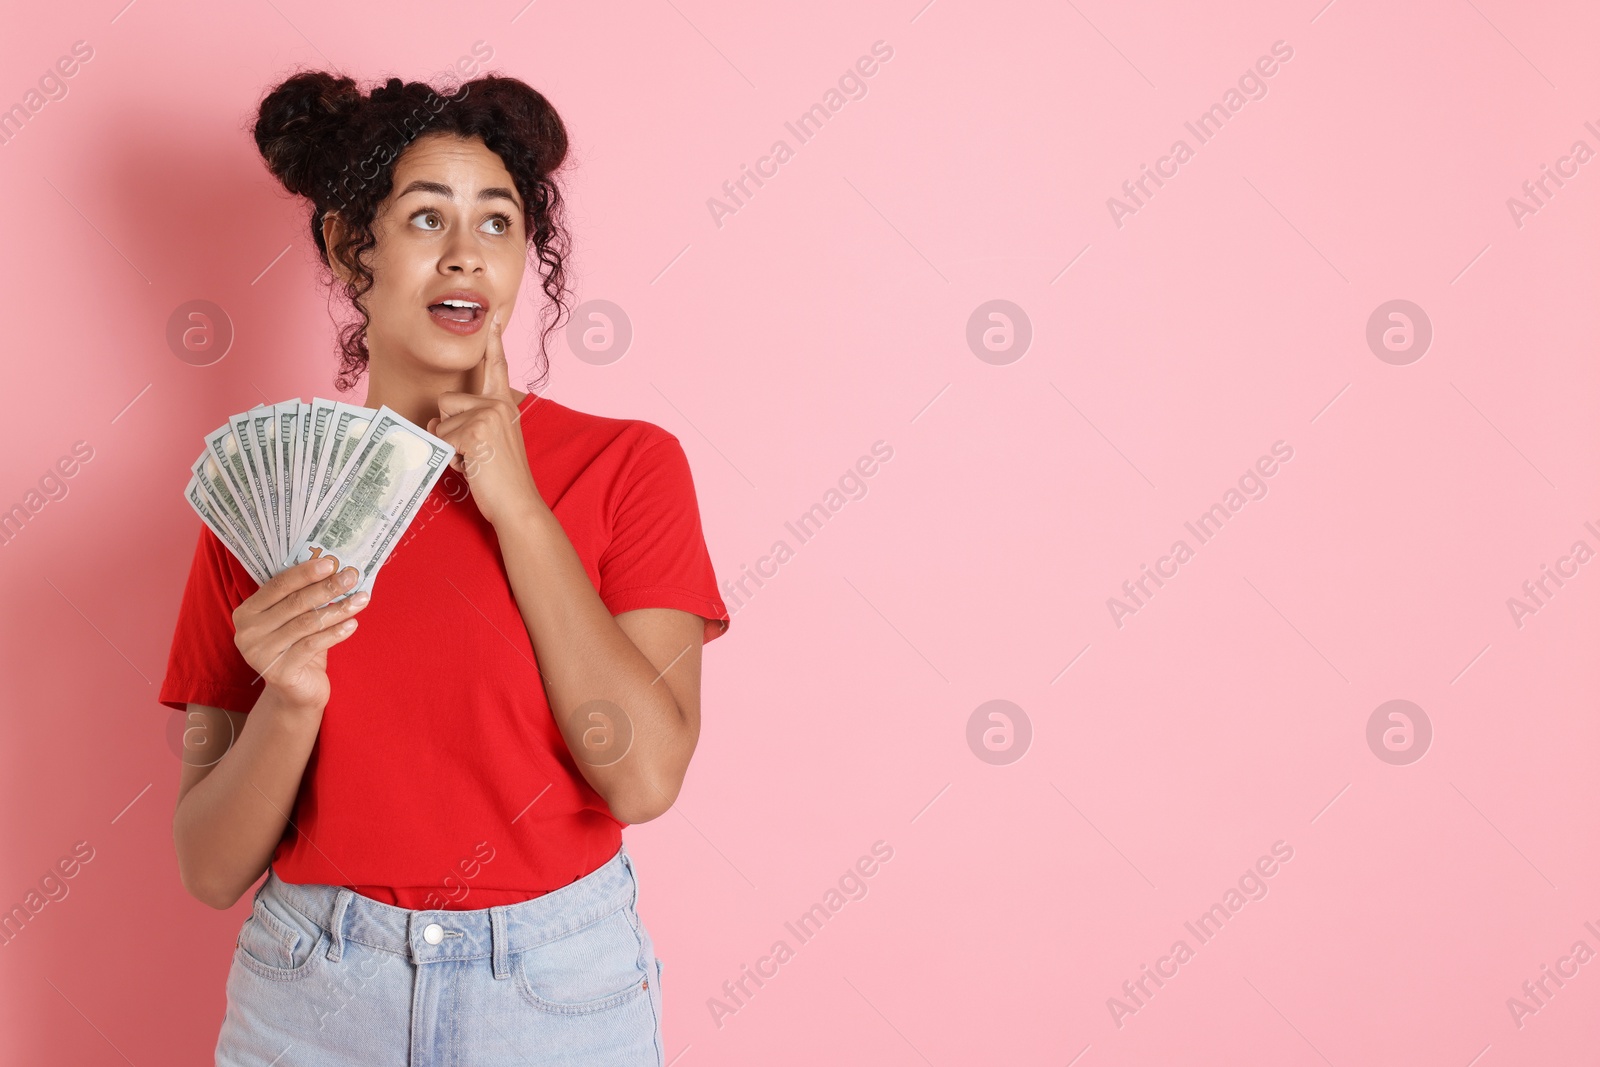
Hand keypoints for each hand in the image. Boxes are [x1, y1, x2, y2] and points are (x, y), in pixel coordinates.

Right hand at [231, 557, 368, 712]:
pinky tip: (353, 624)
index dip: (305, 572)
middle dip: (327, 587)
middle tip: (352, 576)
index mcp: (247, 612)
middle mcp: (247, 632)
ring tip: (362, 598)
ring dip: (338, 608)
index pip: (278, 585)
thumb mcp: (295, 619)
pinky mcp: (279, 672)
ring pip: (307, 623)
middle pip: (294, 602)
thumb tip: (334, 567)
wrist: (296, 692)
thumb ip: (303, 596)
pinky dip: (335, 633)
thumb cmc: (298, 647)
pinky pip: (313, 645)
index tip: (332, 562)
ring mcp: (260, 653)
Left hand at [428, 311, 540, 527]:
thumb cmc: (501, 479)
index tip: (492, 319)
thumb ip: (468, 423)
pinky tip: (471, 467)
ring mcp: (488, 415)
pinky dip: (450, 458)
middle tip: (472, 453)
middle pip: (447, 401)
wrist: (517, 504)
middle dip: (448, 428)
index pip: (497, 368)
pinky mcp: (476, 430)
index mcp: (505, 405)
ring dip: (448, 444)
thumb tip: (437, 419)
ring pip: (441, 420)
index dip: (494, 343)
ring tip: (473, 461)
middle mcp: (499, 404)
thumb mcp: (489, 443)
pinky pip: (442, 438)